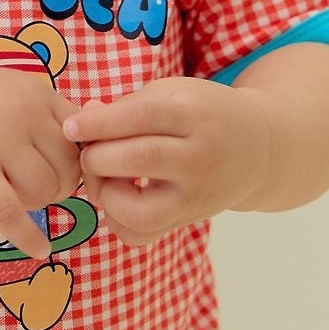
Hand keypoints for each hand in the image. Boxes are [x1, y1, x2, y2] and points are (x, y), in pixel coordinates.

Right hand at [0, 65, 83, 260]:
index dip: (80, 164)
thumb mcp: (8, 93)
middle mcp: (23, 113)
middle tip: (31, 188)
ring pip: (45, 191)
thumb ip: (46, 113)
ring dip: (35, 204)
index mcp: (37, 94)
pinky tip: (39, 249)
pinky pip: (12, 214)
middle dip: (57, 187)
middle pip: (69, 169)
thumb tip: (94, 141)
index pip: (84, 139)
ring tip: (11, 196)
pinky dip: (28, 237)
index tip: (65, 177)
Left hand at [62, 77, 269, 246]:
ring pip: (139, 211)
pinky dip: (117, 220)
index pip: (141, 118)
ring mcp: (196, 197)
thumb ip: (126, 107)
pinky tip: (118, 196)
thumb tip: (81, 122)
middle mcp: (199, 159)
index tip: (70, 126)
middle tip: (87, 150)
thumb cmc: (203, 114)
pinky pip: (141, 235)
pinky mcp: (188, 221)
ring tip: (104, 176)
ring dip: (105, 193)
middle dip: (97, 156)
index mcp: (194, 117)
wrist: (258, 149)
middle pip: (138, 160)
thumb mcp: (173, 93)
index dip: (99, 123)